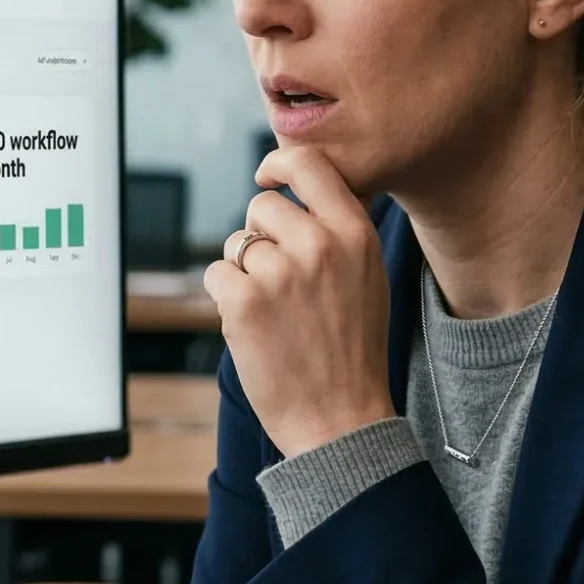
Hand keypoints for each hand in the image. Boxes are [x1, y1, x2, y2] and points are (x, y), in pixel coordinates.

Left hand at [205, 145, 395, 455]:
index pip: (308, 164)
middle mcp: (319, 245)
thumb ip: (337, 231)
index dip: (277, 164)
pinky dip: (225, 299)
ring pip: (236, 244)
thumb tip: (296, 191)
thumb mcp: (368, 277)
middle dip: (259, 235)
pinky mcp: (244, 302)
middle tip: (279, 281)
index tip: (266, 177)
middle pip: (261, 206)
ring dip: (242, 272)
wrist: (341, 418)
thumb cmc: (352, 351)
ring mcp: (280, 273)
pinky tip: (253, 326)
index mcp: (354, 234)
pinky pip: (215, 275)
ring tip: (273, 312)